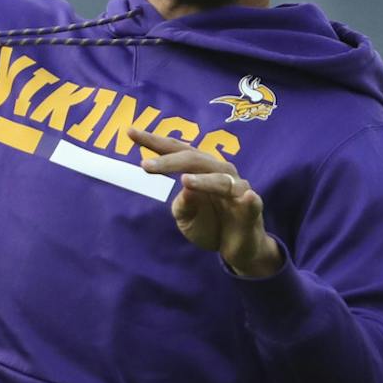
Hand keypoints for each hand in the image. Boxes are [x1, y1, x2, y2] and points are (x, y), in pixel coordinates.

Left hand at [132, 125, 283, 278]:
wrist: (237, 249)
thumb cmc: (210, 225)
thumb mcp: (186, 218)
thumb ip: (182, 205)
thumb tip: (184, 187)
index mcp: (200, 170)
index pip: (176, 150)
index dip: (154, 141)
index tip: (129, 132)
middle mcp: (219, 172)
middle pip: (194, 159)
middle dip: (170, 161)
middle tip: (146, 166)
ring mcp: (238, 189)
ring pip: (220, 180)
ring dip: (203, 180)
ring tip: (185, 181)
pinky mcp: (252, 209)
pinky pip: (252, 202)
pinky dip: (249, 200)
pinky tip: (247, 197)